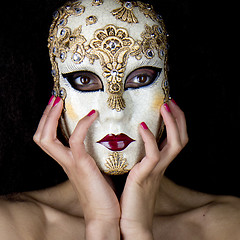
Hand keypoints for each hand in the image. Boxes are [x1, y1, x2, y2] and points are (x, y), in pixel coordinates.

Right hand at [33, 96, 119, 239]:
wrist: (105, 214)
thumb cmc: (103, 191)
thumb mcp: (95, 167)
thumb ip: (93, 153)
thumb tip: (103, 138)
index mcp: (66, 161)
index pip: (48, 139)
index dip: (48, 121)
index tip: (57, 105)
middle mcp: (64, 161)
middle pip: (41, 136)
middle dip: (45, 116)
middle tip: (55, 99)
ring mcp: (70, 163)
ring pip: (47, 138)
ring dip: (52, 117)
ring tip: (61, 102)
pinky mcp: (81, 165)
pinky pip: (75, 140)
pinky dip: (82, 125)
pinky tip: (93, 115)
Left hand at [120, 100, 187, 238]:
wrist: (130, 223)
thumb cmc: (130, 198)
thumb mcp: (137, 174)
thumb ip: (138, 160)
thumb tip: (129, 144)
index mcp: (159, 164)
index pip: (175, 139)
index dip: (176, 123)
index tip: (169, 107)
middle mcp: (162, 165)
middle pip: (181, 138)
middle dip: (179, 118)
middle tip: (170, 102)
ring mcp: (156, 170)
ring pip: (174, 143)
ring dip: (171, 123)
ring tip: (164, 107)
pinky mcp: (145, 176)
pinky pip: (153, 155)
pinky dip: (150, 138)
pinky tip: (143, 126)